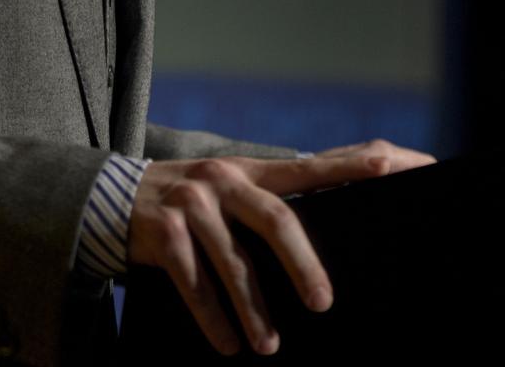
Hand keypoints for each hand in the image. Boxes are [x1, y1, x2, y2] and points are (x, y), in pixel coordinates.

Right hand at [127, 139, 434, 356]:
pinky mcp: (164, 231)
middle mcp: (225, 179)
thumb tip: (329, 242)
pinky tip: (227, 344)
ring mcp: (193, 202)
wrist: (112, 199)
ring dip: (254, 312)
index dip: (358, 164)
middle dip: (303, 265)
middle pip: (277, 218)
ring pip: (235, 262)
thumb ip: (273, 201)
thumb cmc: (192, 205)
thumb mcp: (231, 190)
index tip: (399, 165)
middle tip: (323, 304)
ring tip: (267, 346)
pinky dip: (214, 318)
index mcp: (253, 170)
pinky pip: (194, 283)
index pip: (316, 165)